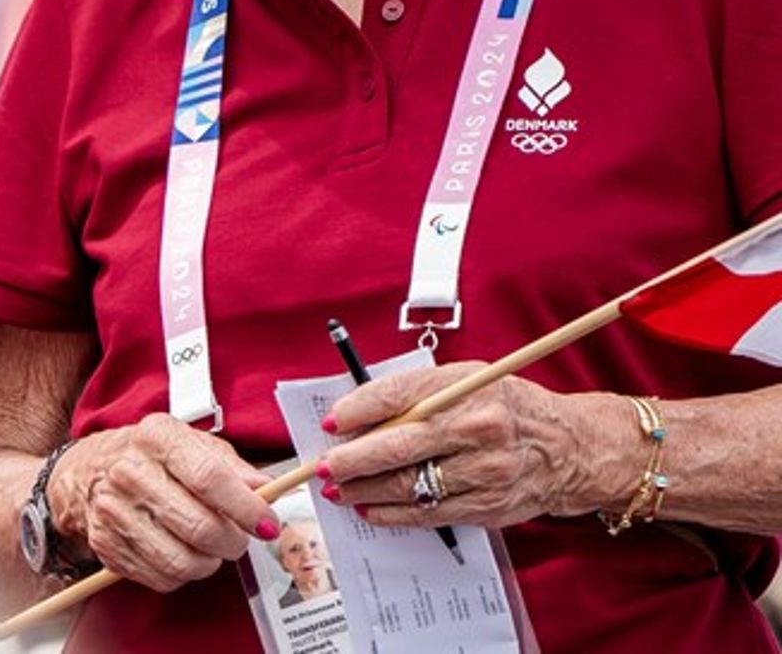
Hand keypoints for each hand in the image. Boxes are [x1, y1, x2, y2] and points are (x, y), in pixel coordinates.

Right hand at [50, 415, 278, 592]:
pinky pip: (161, 578)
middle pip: (199, 527)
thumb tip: (266, 489)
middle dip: (233, 542)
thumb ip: (232, 466)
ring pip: (182, 561)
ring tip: (209, 547)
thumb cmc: (147, 457)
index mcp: (156, 438)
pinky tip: (179, 552)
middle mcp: (129, 472)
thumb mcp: (190, 444)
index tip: (267, 523)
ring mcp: (114, 511)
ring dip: (209, 562)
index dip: (247, 508)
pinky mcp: (106, 544)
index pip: (210, 479)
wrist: (85, 472)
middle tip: (238, 538)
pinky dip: (181, 574)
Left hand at [316, 363, 616, 528]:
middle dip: (353, 459)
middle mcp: (480, 428)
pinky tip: (369, 508)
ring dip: (365, 490)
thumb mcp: (468, 382)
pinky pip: (430, 513)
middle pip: (400, 446)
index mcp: (469, 388)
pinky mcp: (490, 506)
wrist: (573, 449)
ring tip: (337, 490)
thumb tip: (357, 415)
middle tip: (323, 467)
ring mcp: (487, 471)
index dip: (359, 410)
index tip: (331, 423)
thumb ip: (418, 393)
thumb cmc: (508, 409)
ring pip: (411, 485)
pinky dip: (393, 513)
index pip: (401, 396)